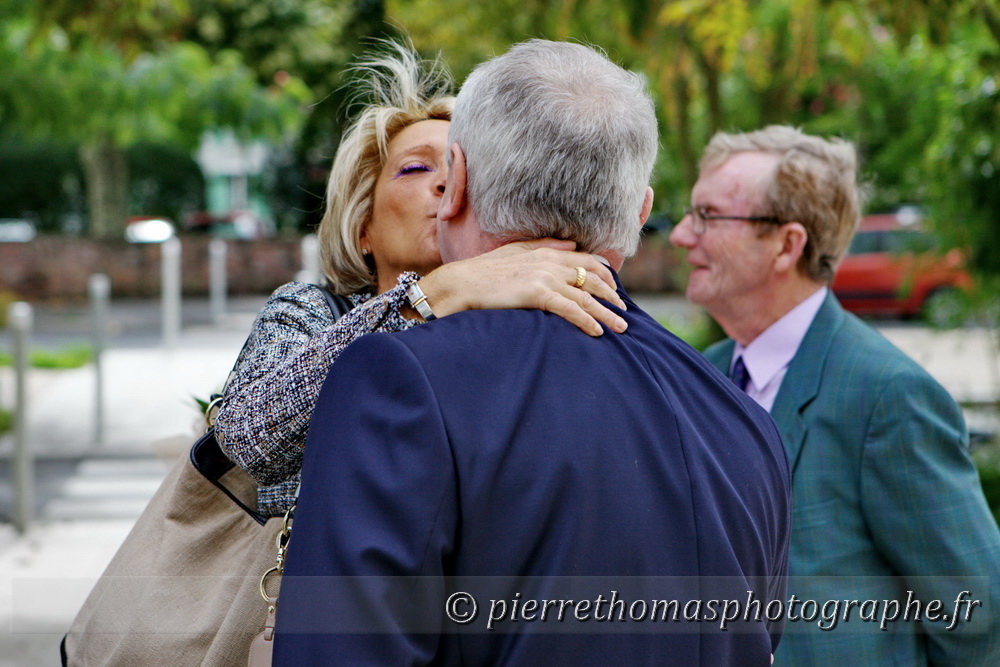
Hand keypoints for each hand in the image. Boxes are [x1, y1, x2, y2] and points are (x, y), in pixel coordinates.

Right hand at [417, 239, 627, 335]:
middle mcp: (550, 261)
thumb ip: (545, 246)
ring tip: (620, 328)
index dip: (606, 275)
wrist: (461, 283)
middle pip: (592, 278)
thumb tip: (571, 244)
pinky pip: (570, 309)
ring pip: (586, 296)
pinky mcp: (537, 294)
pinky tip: (597, 332)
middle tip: (624, 313)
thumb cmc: (484, 271)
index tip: (615, 290)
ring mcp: (545, 277)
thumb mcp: (516, 252)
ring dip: (606, 314)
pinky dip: (586, 321)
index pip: (586, 260)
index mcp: (546, 251)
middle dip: (612, 297)